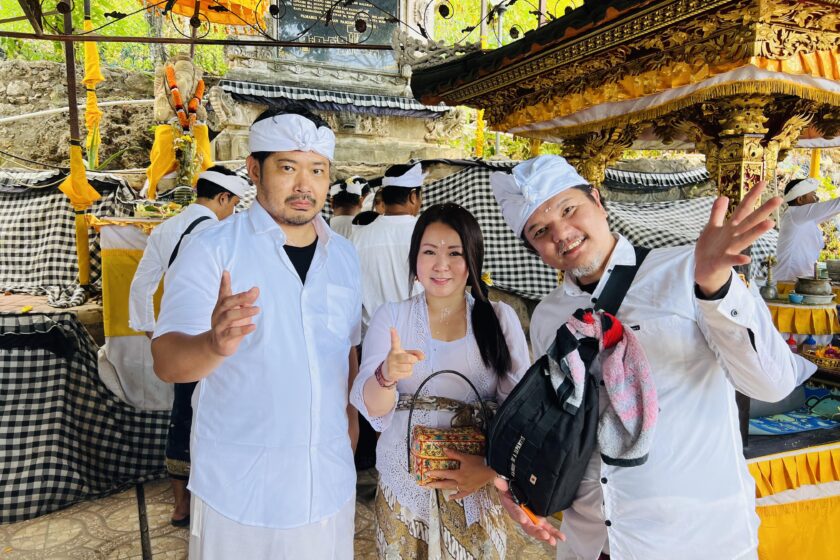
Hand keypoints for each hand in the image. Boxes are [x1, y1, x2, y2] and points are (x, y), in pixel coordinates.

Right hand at [208, 270, 259, 356]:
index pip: (223, 292)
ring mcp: (218, 326)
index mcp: (222, 306)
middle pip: (227, 303)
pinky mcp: (222, 338)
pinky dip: (243, 329)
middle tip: (253, 294)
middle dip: (240, 297)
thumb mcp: (240, 312)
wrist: (218, 346)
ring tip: (257, 309)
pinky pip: (232, 332)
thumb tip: (256, 289)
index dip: (224, 282)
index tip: (226, 272)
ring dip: (244, 312)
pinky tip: (253, 326)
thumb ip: (247, 301)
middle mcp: (218, 314)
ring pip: (229, 317)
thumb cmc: (231, 325)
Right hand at [383, 327, 424, 382]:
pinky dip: (408, 373)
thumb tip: (423, 357)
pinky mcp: (392, 374)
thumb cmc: (398, 360)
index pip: (395, 341)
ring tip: (404, 366)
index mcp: (395, 349)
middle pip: (409, 358)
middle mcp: (392, 356)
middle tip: (411, 360)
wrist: (386, 371)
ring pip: (409, 367)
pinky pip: (408, 374)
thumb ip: (415, 353)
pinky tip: (402, 372)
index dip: (394, 335)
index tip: (392, 328)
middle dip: (413, 360)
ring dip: (410, 367)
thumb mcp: (405, 354)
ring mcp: (391, 366)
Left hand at [426, 449, 495, 499]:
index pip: (444, 474)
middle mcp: (460, 483)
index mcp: (458, 474)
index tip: (427, 474)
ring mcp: (465, 488)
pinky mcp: (470, 490)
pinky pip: (461, 495)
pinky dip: (456, 496)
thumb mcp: (465, 457)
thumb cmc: (479, 462)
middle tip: (427, 485)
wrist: (492, 470)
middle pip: (445, 484)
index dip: (435, 473)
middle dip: (435, 484)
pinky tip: (450, 498)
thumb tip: (443, 449)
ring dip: (443, 489)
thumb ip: (454, 454)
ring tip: (435, 489)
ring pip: (452, 489)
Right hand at [493, 478, 565, 545]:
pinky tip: (561, 537)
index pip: (515, 512)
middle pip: (528, 526)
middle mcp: (522, 517)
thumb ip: (502, 485)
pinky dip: (553, 533)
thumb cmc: (509, 490)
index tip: (523, 520)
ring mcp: (532, 520)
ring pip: (538, 530)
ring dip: (546, 535)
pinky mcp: (539, 520)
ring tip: (553, 540)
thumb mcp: (504, 486)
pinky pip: (546, 527)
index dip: (519, 516)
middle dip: (536, 532)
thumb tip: (497, 481)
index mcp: (513, 508)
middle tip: (544, 535)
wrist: (515, 493)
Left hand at [695, 181, 781, 296]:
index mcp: (731, 227)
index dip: (752, 195)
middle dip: (763, 210)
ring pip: (744, 239)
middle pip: (749, 221)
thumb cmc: (710, 249)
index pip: (743, 208)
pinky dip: (738, 260)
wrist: (704, 271)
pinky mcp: (722, 262)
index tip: (763, 182)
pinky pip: (730, 260)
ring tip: (770, 223)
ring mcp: (729, 249)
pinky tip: (747, 259)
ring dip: (756, 232)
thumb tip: (723, 196)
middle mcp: (733, 237)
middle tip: (779, 199)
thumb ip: (717, 213)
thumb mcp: (711, 227)